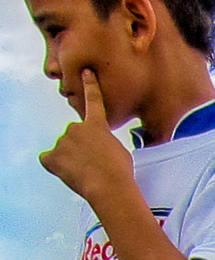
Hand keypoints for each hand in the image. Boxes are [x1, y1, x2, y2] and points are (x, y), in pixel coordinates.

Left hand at [38, 70, 135, 207]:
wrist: (109, 187)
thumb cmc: (120, 171)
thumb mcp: (121, 151)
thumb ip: (106, 141)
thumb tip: (98, 146)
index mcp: (97, 126)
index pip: (94, 100)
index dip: (90, 86)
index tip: (86, 73)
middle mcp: (76, 128)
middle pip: (75, 135)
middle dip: (81, 147)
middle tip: (94, 164)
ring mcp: (63, 141)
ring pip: (64, 149)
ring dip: (72, 159)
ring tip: (87, 172)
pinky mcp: (52, 156)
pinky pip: (49, 160)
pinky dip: (56, 166)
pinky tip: (68, 173)